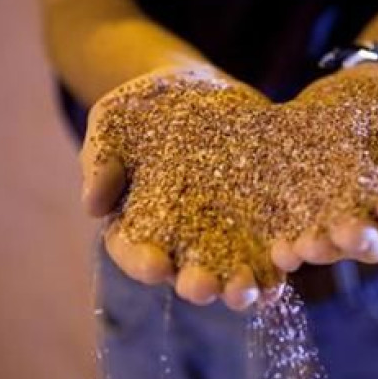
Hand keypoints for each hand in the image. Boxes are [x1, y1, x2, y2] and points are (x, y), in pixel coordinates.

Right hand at [80, 67, 278, 310]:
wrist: (194, 87)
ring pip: (230, 270)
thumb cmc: (143, 106)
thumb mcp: (113, 123)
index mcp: (139, 223)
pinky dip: (276, 262)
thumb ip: (101, 160)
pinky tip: (284, 265)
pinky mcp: (259, 217)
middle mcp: (181, 238)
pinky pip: (268, 246)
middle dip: (196, 284)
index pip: (135, 252)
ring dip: (239, 286)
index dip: (142, 263)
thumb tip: (93, 206)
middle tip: (202, 287)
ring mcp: (223, 231)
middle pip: (186, 272)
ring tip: (246, 291)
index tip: (155, 265)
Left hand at [270, 61, 377, 271]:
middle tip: (343, 233)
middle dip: (359, 242)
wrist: (370, 80)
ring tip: (301, 247)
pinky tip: (276, 246)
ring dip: (318, 250)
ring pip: (333, 245)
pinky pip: (298, 229)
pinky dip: (288, 242)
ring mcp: (343, 216)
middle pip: (375, 246)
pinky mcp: (309, 204)